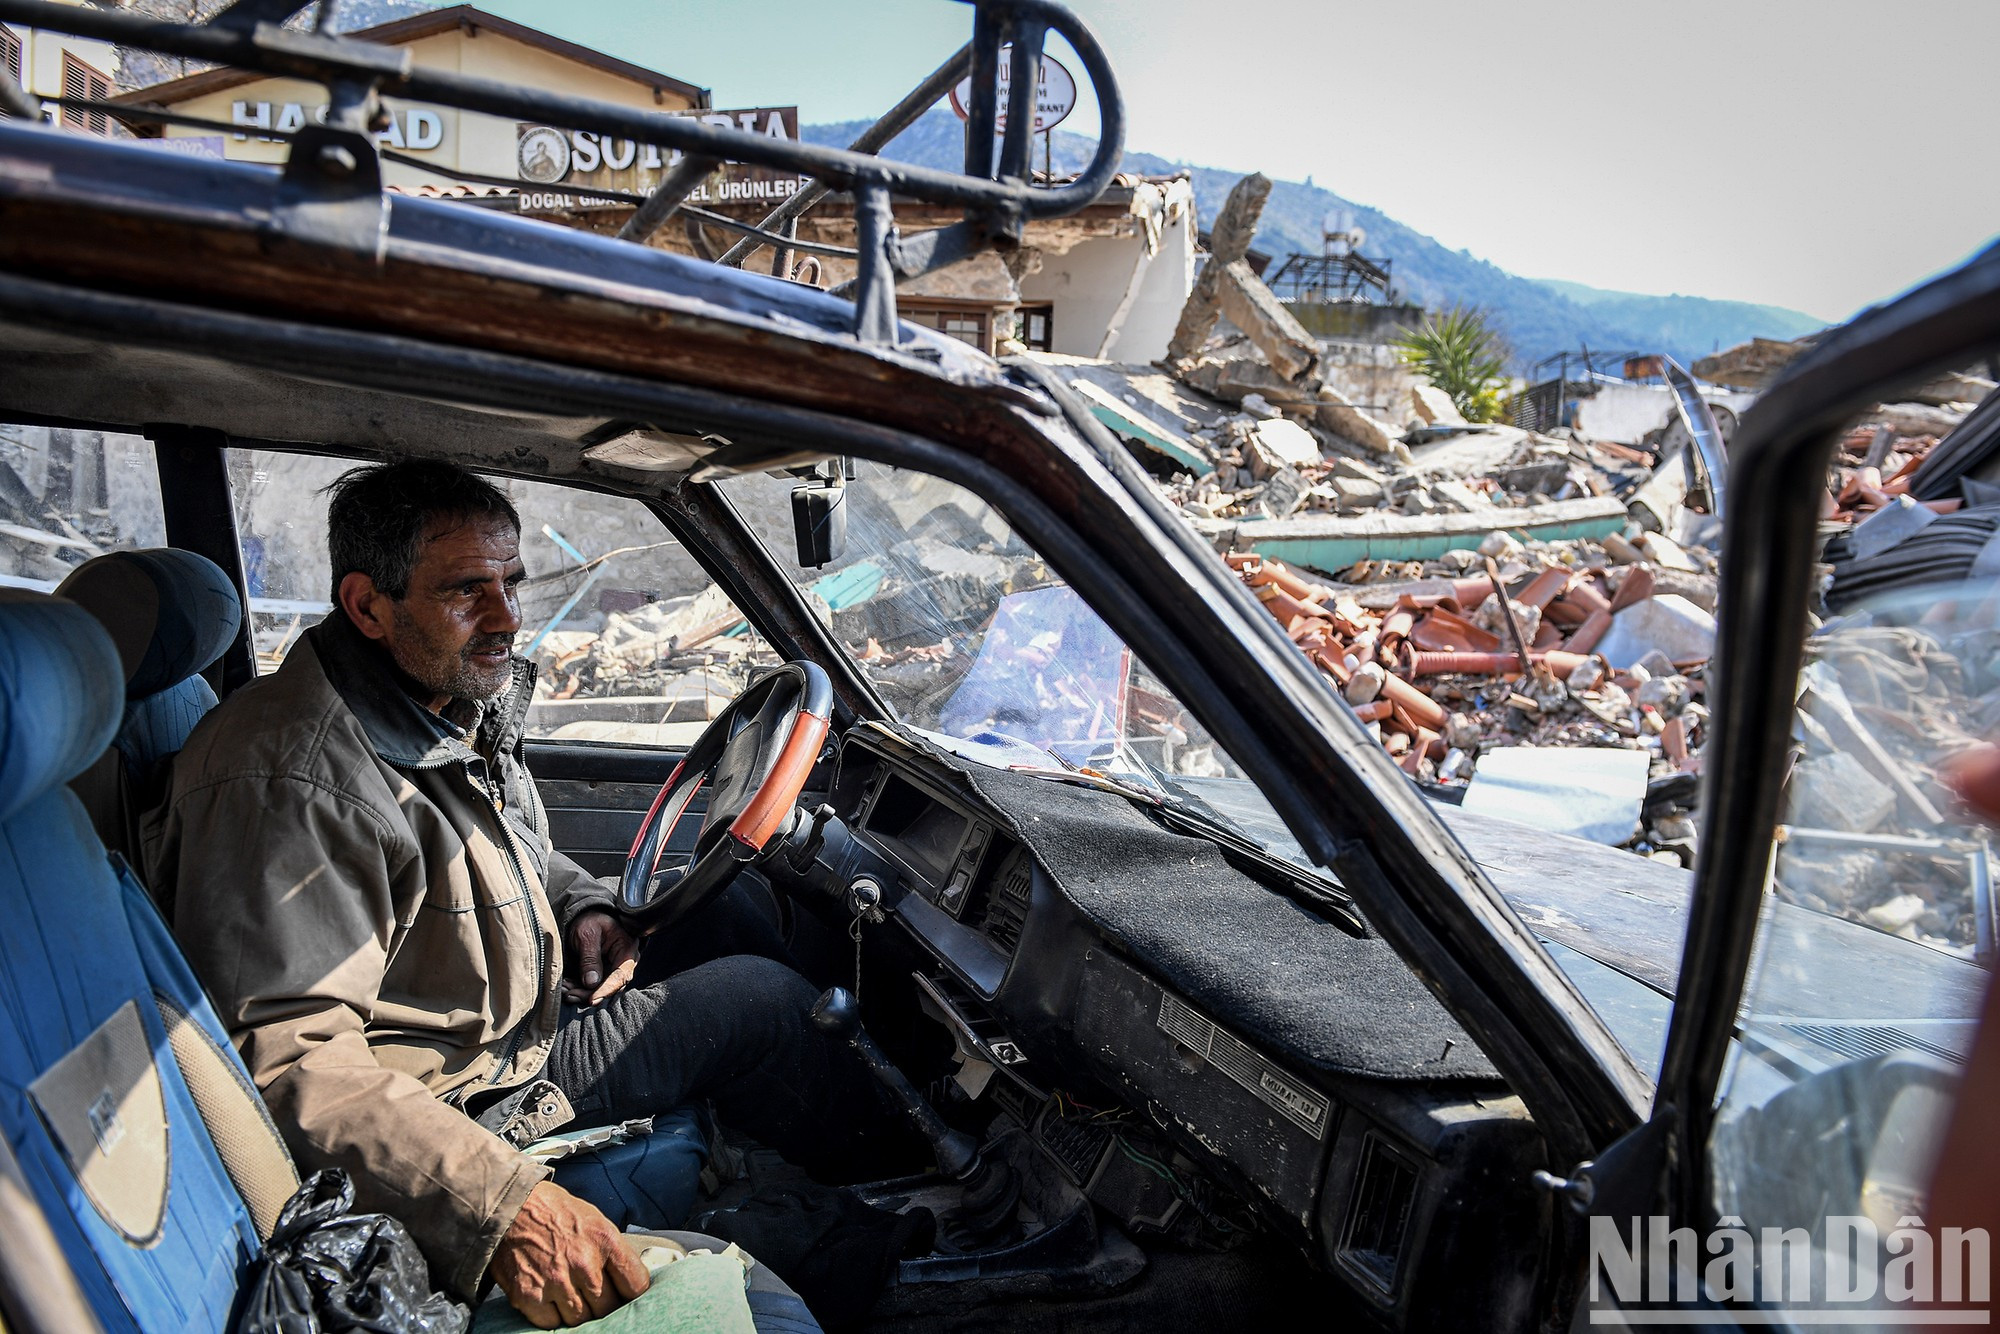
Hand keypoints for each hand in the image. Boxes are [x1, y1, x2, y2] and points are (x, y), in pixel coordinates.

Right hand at [489, 1181, 648, 1327]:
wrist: (513, 1207)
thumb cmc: (557, 1214)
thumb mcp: (597, 1222)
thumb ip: (615, 1254)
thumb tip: (629, 1285)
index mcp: (604, 1240)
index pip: (635, 1285)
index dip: (632, 1293)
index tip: (625, 1294)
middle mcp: (582, 1262)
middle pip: (607, 1308)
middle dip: (603, 1304)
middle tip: (595, 1296)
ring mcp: (555, 1281)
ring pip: (581, 1320)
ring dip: (579, 1311)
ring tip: (572, 1295)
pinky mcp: (529, 1296)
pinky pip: (552, 1324)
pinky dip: (554, 1317)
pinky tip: (552, 1299)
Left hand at [564, 910, 638, 1005]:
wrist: (586, 916)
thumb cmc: (591, 920)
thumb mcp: (588, 934)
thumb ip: (590, 958)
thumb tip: (591, 982)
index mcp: (627, 948)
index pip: (620, 975)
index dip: (606, 989)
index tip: (592, 999)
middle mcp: (624, 962)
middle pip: (611, 986)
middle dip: (589, 993)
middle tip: (569, 993)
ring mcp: (613, 968)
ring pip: (601, 988)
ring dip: (582, 992)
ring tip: (564, 989)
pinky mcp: (603, 973)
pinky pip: (593, 986)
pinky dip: (579, 988)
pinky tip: (567, 986)